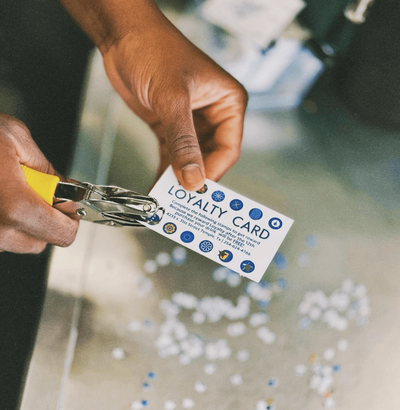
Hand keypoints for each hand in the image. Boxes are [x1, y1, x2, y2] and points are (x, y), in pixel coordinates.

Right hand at [0, 113, 78, 252]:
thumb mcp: (15, 138)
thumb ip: (47, 169)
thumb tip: (66, 190)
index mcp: (15, 208)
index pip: (63, 234)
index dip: (70, 217)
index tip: (67, 204)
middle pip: (40, 241)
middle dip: (44, 218)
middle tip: (34, 191)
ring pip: (16, 241)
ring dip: (19, 220)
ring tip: (3, 188)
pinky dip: (0, 221)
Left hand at [101, 12, 247, 190]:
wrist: (123, 36)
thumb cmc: (154, 48)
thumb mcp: (172, 98)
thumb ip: (183, 141)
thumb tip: (193, 177)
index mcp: (227, 102)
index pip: (228, 148)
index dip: (213, 171)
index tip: (197, 190)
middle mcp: (213, 114)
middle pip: (210, 157)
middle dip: (195, 178)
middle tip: (182, 199)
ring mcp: (191, 122)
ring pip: (190, 159)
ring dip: (179, 177)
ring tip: (168, 196)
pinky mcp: (171, 126)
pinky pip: (172, 154)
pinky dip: (165, 170)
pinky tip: (158, 183)